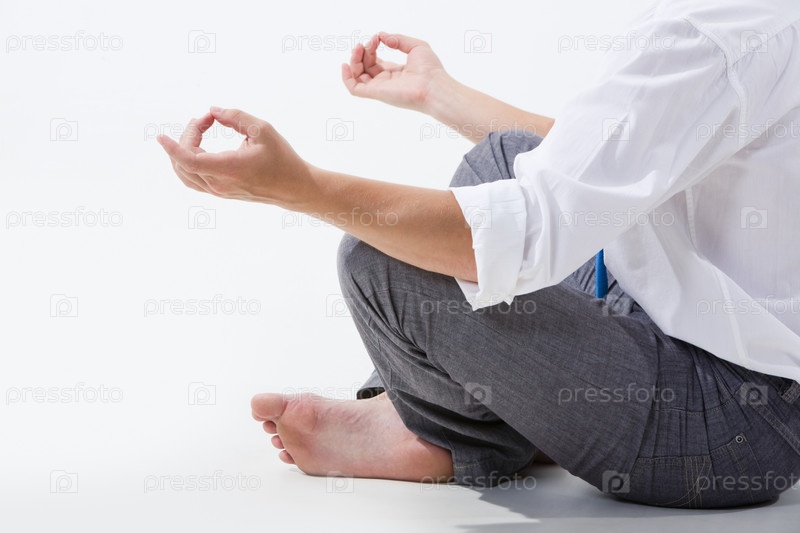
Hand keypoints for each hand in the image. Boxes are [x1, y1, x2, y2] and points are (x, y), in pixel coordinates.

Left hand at [157, 107, 313, 207]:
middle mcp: (221, 184)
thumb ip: (236, 117)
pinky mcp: (221, 193)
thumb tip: (212, 111)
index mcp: (230, 169)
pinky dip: (186, 163)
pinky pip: (193, 180)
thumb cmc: (282, 158)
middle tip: (207, 119)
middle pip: (184, 161)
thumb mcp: (264, 130)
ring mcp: (219, 191)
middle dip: (188, 134)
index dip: (171, 147)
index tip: (160, 135)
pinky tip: (196, 147)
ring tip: (198, 130)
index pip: (188, 160)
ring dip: (183, 150)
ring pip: (185, 174)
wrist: (294, 188)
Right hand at [341, 32, 449, 112]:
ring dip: (355, 59)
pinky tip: (345, 64)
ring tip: (359, 47)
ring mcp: (380, 88)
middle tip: (372, 41)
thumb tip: (381, 35)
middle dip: (364, 51)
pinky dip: (346, 78)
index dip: (372, 47)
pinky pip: (354, 89)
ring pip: (358, 75)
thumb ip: (398, 39)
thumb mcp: (416, 46)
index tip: (379, 37)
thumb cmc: (430, 70)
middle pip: (365, 66)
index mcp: (395, 72)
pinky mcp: (376, 93)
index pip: (375, 60)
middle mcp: (386, 81)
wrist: (433, 86)